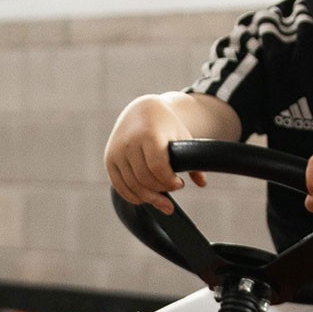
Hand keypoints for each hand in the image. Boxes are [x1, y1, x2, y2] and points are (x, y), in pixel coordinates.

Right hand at [105, 97, 207, 214]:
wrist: (141, 111)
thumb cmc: (165, 126)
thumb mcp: (182, 137)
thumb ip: (192, 161)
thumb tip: (202, 183)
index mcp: (149, 134)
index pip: (157, 167)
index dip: (169, 181)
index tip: (180, 184)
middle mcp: (129, 142)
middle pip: (144, 179)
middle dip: (161, 191)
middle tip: (172, 191)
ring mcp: (117, 151)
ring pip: (132, 185)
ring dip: (148, 197)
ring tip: (163, 201)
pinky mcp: (109, 159)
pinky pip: (119, 186)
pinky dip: (132, 196)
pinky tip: (146, 198)